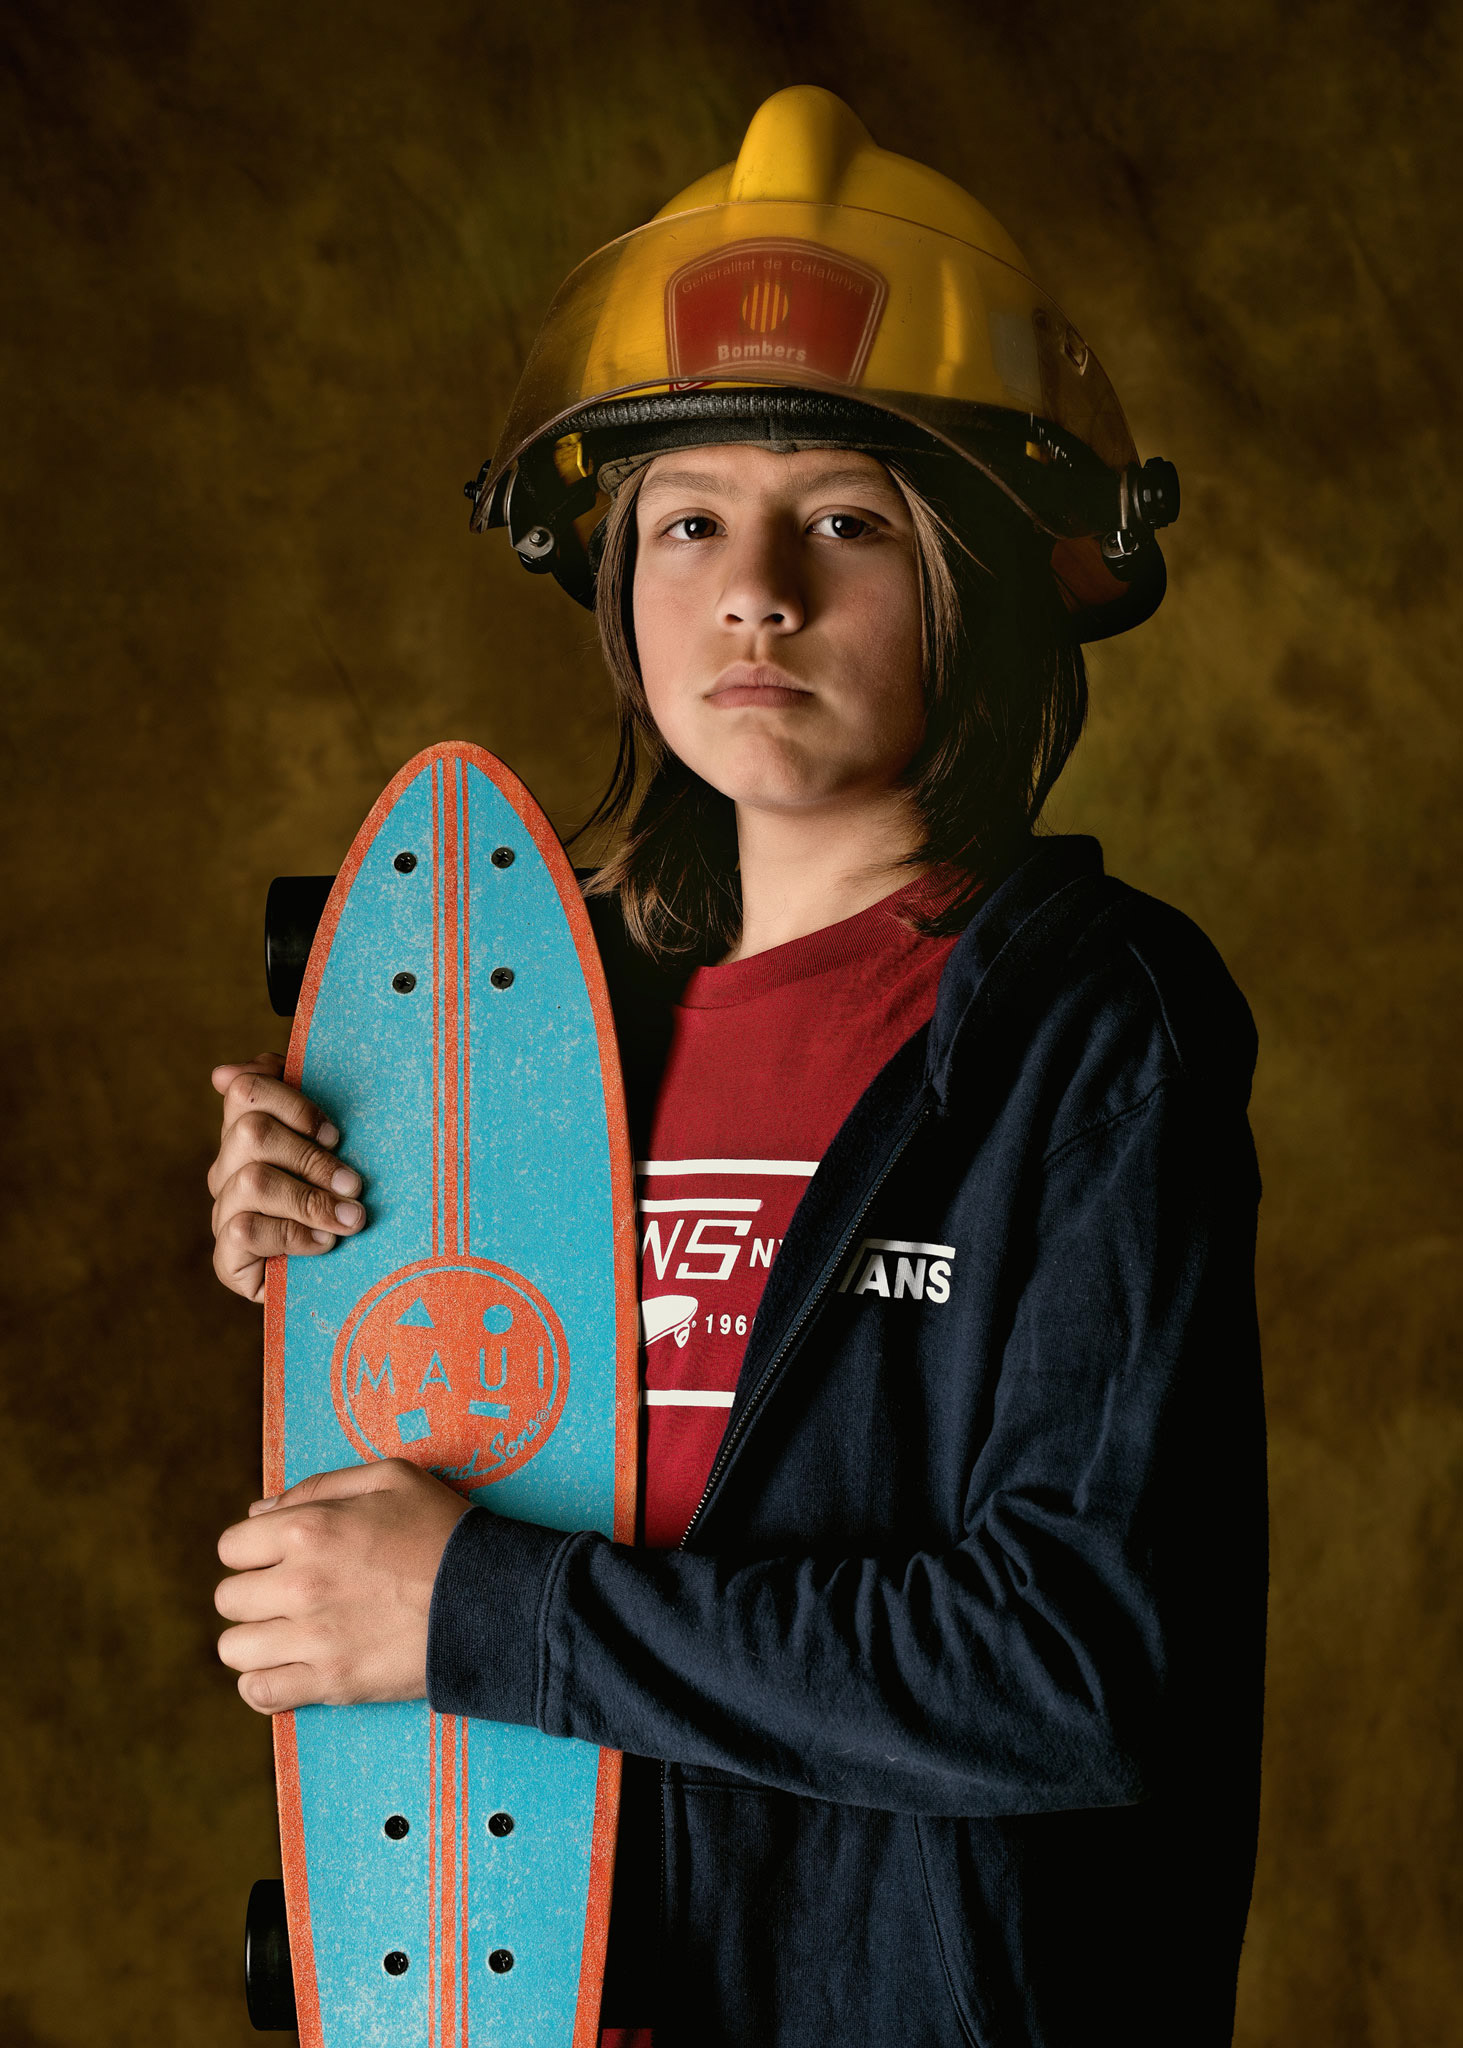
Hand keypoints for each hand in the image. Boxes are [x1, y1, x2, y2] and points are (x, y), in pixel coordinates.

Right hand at [208, 1054, 366, 1302]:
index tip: (334, 1132)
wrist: (349, 1280)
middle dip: (313, 1158)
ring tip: (352, 1218)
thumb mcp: (336, 1148)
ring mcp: (224, 1213)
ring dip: (310, 1199)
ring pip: (251, 1181)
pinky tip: (325, 1243)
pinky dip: (294, 1235)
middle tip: (355, 1184)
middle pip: (251, 1133)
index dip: (291, 1102)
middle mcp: (229, 1169)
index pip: (246, 1090)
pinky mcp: (227, 1259)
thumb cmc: (345, 1200)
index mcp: (248, 1131)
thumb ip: (302, 1099)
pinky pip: (244, 1231)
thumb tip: (224, 1073)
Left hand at [215, 1460, 470, 1712]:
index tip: (278, 1559)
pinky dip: (264, 1685)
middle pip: (229, 1599)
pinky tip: (288, 1669)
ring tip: (288, 1634)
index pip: (232, 1546)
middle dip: (254, 1594)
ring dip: (256, 1641)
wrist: (493, 1597)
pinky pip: (259, 1694)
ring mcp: (314, 1638)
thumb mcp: (392, 1477)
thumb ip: (320, 1486)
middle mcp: (301, 1583)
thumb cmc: (445, 1531)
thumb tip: (259, 1512)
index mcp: (309, 1528)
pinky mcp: (332, 1683)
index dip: (253, 1551)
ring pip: (235, 1649)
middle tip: (290, 1596)